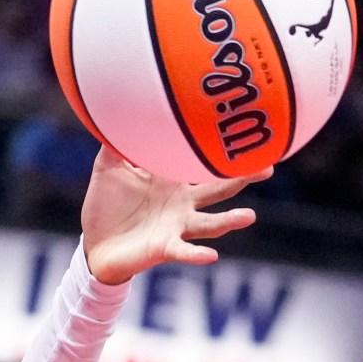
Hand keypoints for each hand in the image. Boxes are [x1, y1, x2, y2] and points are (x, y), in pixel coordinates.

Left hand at [79, 148, 266, 283]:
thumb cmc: (106, 205)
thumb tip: (119, 106)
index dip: (222, 150)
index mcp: (173, 181)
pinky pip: (183, 252)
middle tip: (269, 167)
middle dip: (243, 179)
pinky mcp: (164, 248)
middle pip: (219, 189)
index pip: (201, 162)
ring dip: (229, 221)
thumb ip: (118, 140)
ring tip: (249, 216)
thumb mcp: (109, 166)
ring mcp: (176, 227)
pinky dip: (197, 255)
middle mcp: (182, 204)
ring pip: (209, 224)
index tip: (245, 133)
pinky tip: (212, 255)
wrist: (94, 244)